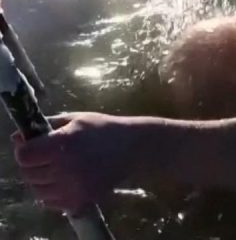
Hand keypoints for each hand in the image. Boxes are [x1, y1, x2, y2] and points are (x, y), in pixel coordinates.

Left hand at [14, 112, 135, 212]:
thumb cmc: (102, 128)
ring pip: (37, 190)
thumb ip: (46, 126)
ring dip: (41, 180)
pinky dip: (52, 193)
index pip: (25, 156)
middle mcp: (65, 168)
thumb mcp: (76, 119)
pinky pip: (50, 202)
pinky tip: (65, 180)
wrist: (132, 147)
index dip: (26, 150)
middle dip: (33, 164)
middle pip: (28, 174)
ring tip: (57, 168)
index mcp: (63, 144)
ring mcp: (72, 188)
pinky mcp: (78, 202)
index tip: (34, 146)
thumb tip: (18, 137)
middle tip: (47, 156)